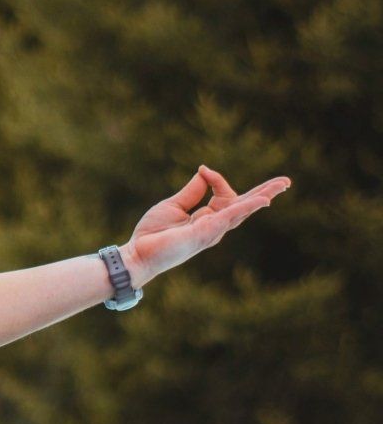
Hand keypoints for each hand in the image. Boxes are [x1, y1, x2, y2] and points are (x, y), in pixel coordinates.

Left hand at [123, 164, 291, 287]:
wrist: (137, 254)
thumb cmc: (153, 234)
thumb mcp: (173, 205)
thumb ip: (192, 191)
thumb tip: (204, 171)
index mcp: (207, 218)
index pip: (224, 195)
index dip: (217, 179)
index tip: (204, 169)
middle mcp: (214, 226)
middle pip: (245, 206)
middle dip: (265, 193)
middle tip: (286, 182)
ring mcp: (212, 231)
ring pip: (242, 210)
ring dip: (262, 196)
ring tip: (282, 185)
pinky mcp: (204, 234)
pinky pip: (228, 217)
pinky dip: (245, 208)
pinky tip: (262, 201)